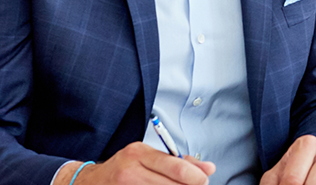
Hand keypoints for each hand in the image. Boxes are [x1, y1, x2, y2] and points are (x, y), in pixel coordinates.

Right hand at [54, 142, 214, 184]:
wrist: (88, 183)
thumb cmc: (124, 168)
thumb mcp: (148, 157)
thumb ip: (179, 162)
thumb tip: (209, 169)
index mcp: (138, 152)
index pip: (173, 164)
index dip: (193, 175)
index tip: (204, 180)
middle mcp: (129, 170)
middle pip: (169, 183)